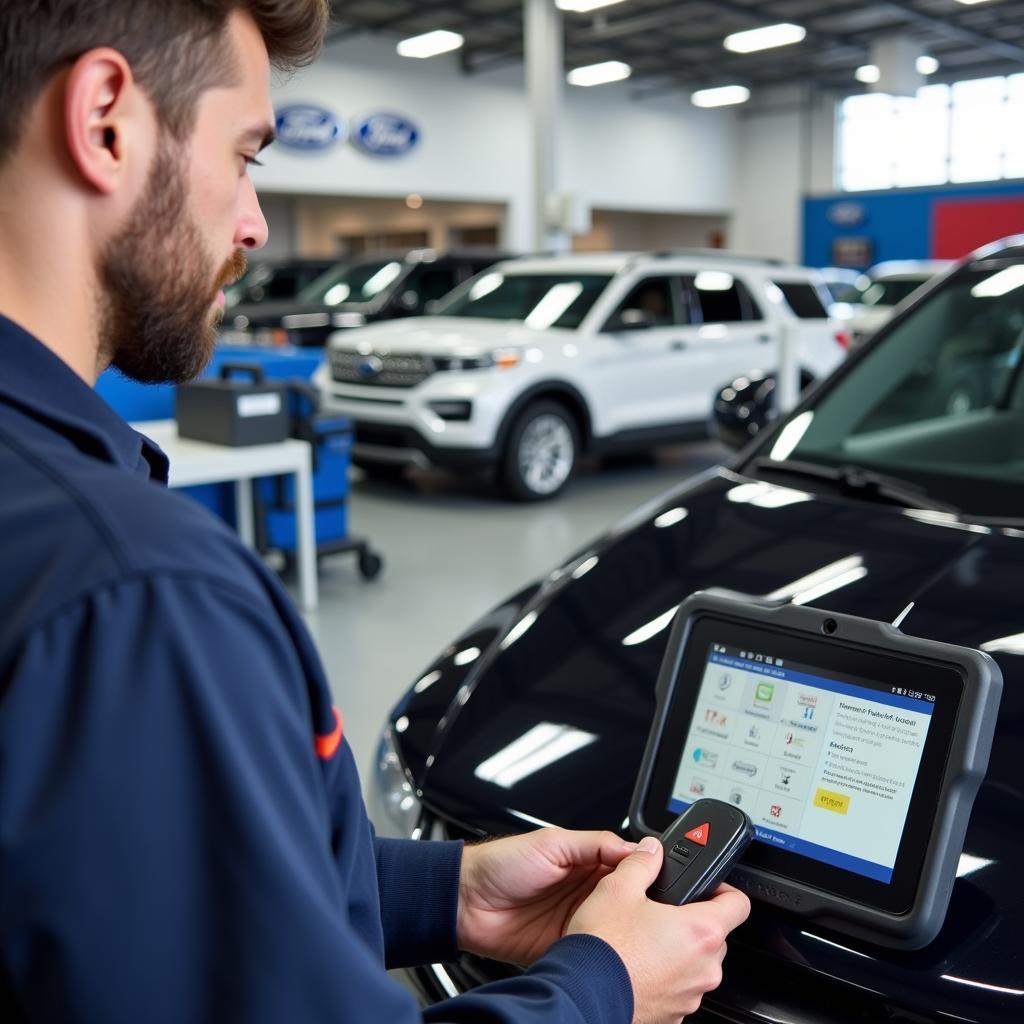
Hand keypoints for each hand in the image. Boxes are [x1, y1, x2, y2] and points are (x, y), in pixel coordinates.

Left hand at [456, 828, 637, 964]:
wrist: (466, 902)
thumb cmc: (501, 864)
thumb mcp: (552, 843)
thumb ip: (595, 843)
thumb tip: (636, 847)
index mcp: (586, 862)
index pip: (627, 867)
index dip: (645, 873)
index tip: (661, 879)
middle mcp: (585, 891)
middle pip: (627, 900)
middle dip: (640, 906)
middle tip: (651, 910)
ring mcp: (577, 920)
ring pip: (614, 928)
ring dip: (623, 931)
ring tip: (636, 932)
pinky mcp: (566, 947)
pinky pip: (593, 951)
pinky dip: (602, 952)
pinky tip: (611, 950)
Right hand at [566, 836, 750, 1023]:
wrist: (583, 995)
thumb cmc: (604, 948)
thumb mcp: (618, 888)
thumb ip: (642, 862)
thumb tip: (651, 849)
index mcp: (701, 932)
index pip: (739, 904)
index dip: (724, 889)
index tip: (707, 886)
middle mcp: (704, 968)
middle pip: (715, 935)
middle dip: (692, 922)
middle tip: (662, 912)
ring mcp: (690, 996)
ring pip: (695, 965)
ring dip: (678, 952)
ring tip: (643, 941)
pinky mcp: (673, 1016)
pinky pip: (678, 989)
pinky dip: (664, 977)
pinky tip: (637, 966)